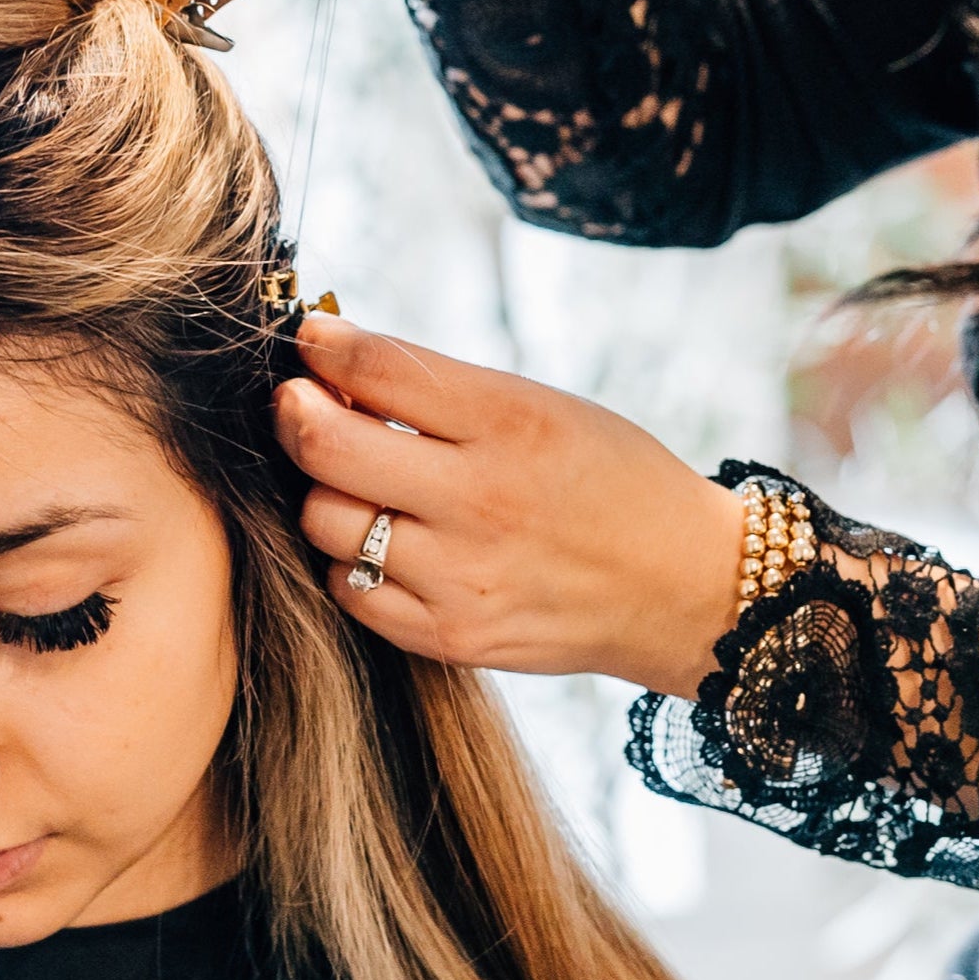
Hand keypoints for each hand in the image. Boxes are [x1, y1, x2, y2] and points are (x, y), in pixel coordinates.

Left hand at [272, 310, 748, 700]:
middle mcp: (481, 499)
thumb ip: (439, 389)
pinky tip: (383, 544)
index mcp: (511, 421)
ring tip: (358, 483)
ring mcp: (462, 577)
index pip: (376, 369)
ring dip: (325, 495)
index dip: (322, 347)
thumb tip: (328, 355)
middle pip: (325, 448)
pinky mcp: (452, 638)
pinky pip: (349, 591)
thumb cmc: (607, 481)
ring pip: (326, 522)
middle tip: (300, 406)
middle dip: (295, 415)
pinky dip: (349, 562)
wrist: (683, 588)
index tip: (311, 341)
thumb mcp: (544, 407)